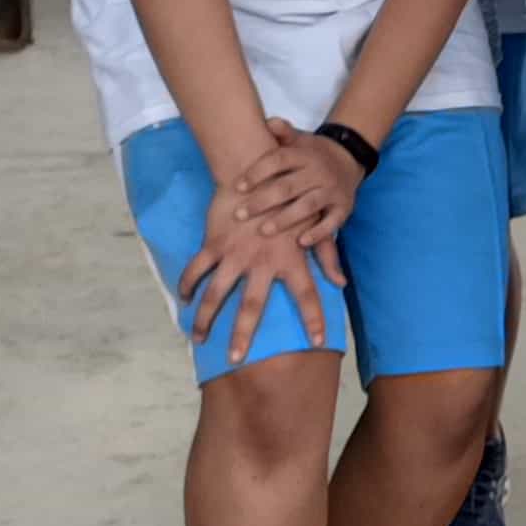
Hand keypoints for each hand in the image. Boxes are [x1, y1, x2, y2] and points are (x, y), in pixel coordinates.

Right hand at [175, 181, 340, 366]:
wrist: (256, 166)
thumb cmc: (290, 196)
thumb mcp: (313, 225)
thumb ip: (326, 256)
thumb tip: (341, 282)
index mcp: (290, 260)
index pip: (307, 295)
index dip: (313, 319)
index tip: (315, 342)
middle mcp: (262, 262)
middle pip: (251, 306)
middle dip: (243, 335)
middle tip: (236, 359)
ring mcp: (235, 254)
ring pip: (216, 293)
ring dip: (206, 318)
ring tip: (198, 339)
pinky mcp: (214, 243)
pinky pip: (197, 269)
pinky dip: (188, 284)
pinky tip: (184, 299)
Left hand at [233, 122, 364, 243]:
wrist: (349, 160)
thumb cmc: (312, 154)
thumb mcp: (299, 141)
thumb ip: (283, 133)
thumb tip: (269, 122)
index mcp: (304, 155)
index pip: (279, 160)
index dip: (257, 172)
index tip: (237, 187)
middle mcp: (319, 172)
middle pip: (288, 186)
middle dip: (263, 201)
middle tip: (239, 214)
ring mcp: (332, 190)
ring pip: (307, 205)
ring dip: (285, 218)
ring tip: (264, 230)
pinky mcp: (344, 208)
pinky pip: (332, 222)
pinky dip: (318, 233)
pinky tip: (301, 242)